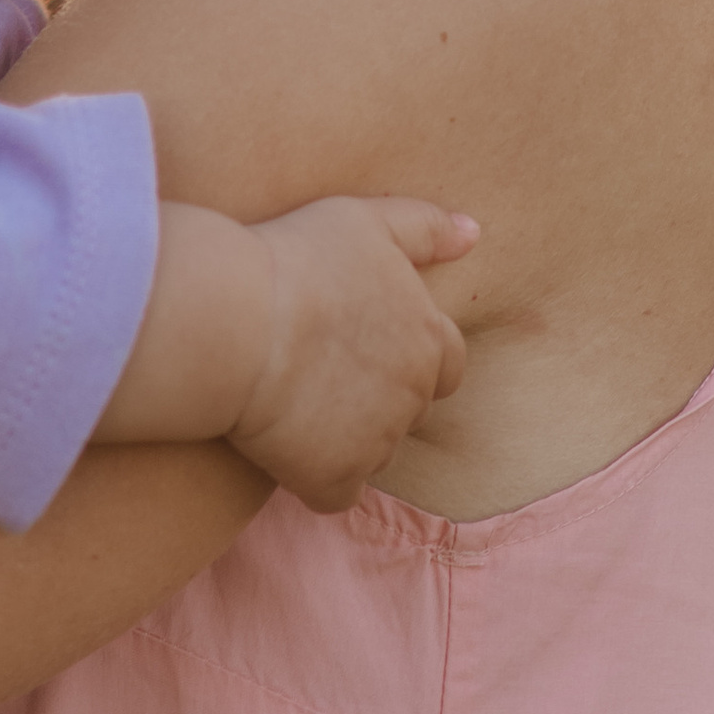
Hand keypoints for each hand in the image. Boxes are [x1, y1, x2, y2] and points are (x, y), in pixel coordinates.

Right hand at [229, 196, 476, 510]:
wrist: (239, 322)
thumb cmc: (295, 260)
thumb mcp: (365, 220)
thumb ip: (426, 227)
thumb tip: (474, 233)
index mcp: (428, 338)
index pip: (444, 365)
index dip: (404, 359)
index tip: (359, 347)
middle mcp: (415, 395)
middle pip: (407, 411)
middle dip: (374, 400)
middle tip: (316, 373)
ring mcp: (378, 442)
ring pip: (372, 452)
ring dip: (342, 438)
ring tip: (289, 405)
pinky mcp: (334, 477)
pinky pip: (334, 493)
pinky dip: (311, 478)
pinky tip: (279, 449)